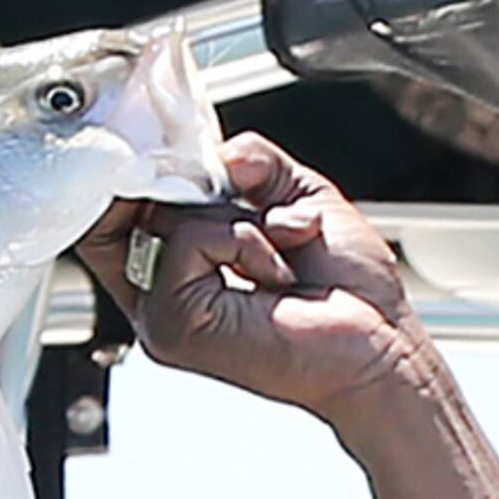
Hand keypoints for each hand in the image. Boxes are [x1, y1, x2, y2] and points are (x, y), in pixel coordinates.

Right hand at [75, 134, 423, 433]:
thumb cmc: (349, 294)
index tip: (196, 160)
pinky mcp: (174, 326)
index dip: (146, 170)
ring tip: (280, 257)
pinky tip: (275, 276)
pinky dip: (241, 240)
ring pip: (163, 216)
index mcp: (179, 271)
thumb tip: (217, 153)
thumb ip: (250, 162)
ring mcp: (162, 315)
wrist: (381, 345)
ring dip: (239, 221)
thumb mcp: (296, 196)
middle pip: (132, 202)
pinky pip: (186, 239)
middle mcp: (161, 296)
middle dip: (204, 188)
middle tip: (257, 210)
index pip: (116, 208)